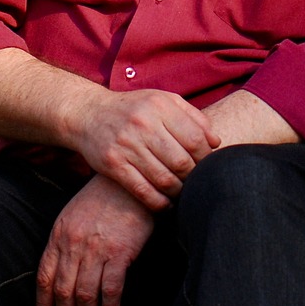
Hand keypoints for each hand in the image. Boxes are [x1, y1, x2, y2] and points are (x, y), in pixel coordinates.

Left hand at [35, 174, 153, 305]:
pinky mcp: (119, 251)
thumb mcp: (74, 214)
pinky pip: (110, 289)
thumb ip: (65, 241)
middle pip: (62, 291)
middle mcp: (73, 244)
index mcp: (59, 235)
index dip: (43, 304)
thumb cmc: (104, 196)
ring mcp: (95, 248)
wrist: (130, 179)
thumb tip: (61, 272)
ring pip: (84, 295)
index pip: (44, 278)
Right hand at [71, 89, 219, 209]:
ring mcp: (127, 145)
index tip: (208, 165)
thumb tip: (216, 143)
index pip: (195, 138)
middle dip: (194, 177)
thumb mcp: (163, 101)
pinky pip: (142, 190)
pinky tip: (166, 204)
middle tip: (197, 183)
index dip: (206, 156)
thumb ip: (192, 117)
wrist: (89, 113)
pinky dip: (158, 202)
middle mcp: (144, 124)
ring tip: (183, 194)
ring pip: (164, 179)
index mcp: (160, 106)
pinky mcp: (113, 164)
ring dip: (178, 192)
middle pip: (181, 161)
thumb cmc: (134, 109)